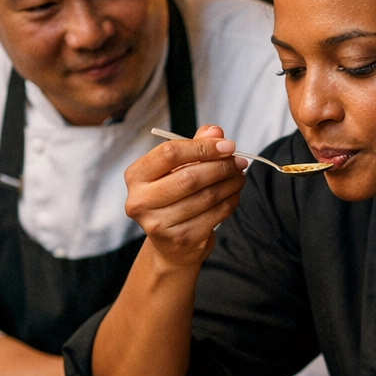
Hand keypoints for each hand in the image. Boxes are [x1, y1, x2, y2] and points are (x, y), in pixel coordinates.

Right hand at [124, 125, 247, 270]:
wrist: (170, 244)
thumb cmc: (173, 198)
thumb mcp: (178, 169)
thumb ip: (195, 147)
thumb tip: (216, 132)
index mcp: (136, 176)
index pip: (169, 153)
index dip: (203, 147)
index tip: (228, 145)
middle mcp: (140, 201)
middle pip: (189, 177)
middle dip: (221, 167)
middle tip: (239, 161)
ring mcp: (158, 223)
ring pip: (205, 197)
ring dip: (229, 184)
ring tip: (239, 176)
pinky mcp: (180, 239)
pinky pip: (214, 215)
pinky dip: (230, 202)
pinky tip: (234, 194)